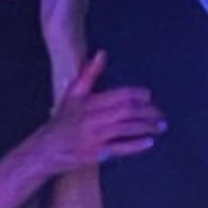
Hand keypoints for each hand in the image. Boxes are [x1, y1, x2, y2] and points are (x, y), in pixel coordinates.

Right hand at [34, 51, 165, 175]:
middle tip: (161, 115)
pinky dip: (136, 145)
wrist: (46, 149)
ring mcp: (95, 136)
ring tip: (160, 127)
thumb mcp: (73, 94)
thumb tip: (102, 53)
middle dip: (148, 112)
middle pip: (128, 112)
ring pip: (127, 129)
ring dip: (147, 127)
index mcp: (90, 101)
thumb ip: (90, 73)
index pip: (121, 95)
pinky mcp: (96, 154)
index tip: (149, 97)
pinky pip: (120, 148)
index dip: (138, 95)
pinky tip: (149, 142)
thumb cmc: (62, 120)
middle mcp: (93, 118)